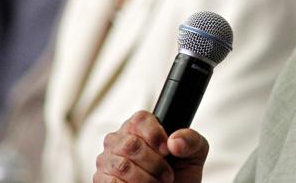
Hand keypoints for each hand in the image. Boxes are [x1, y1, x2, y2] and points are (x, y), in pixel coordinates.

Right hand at [93, 110, 208, 182]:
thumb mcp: (194, 153)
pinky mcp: (101, 180)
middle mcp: (119, 139)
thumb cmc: (181, 171)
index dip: (155, 135)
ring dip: (145, 179)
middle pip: (131, 144)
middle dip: (155, 164)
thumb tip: (174, 141)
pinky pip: (112, 182)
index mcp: (140, 126)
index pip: (140, 119)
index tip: (167, 151)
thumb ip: (191, 139)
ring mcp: (107, 159)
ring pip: (122, 166)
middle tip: (167, 175)